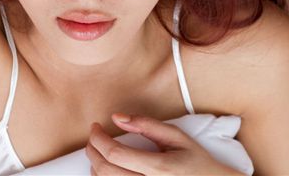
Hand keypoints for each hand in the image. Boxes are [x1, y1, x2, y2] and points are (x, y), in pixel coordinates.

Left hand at [85, 113, 244, 175]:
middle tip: (93, 137)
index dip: (98, 138)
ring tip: (99, 151)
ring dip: (95, 166)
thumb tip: (117, 117)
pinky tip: (107, 170)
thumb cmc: (197, 163)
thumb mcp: (177, 137)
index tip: (96, 127)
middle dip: (92, 150)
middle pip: (105, 170)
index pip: (115, 153)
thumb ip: (146, 125)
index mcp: (158, 167)